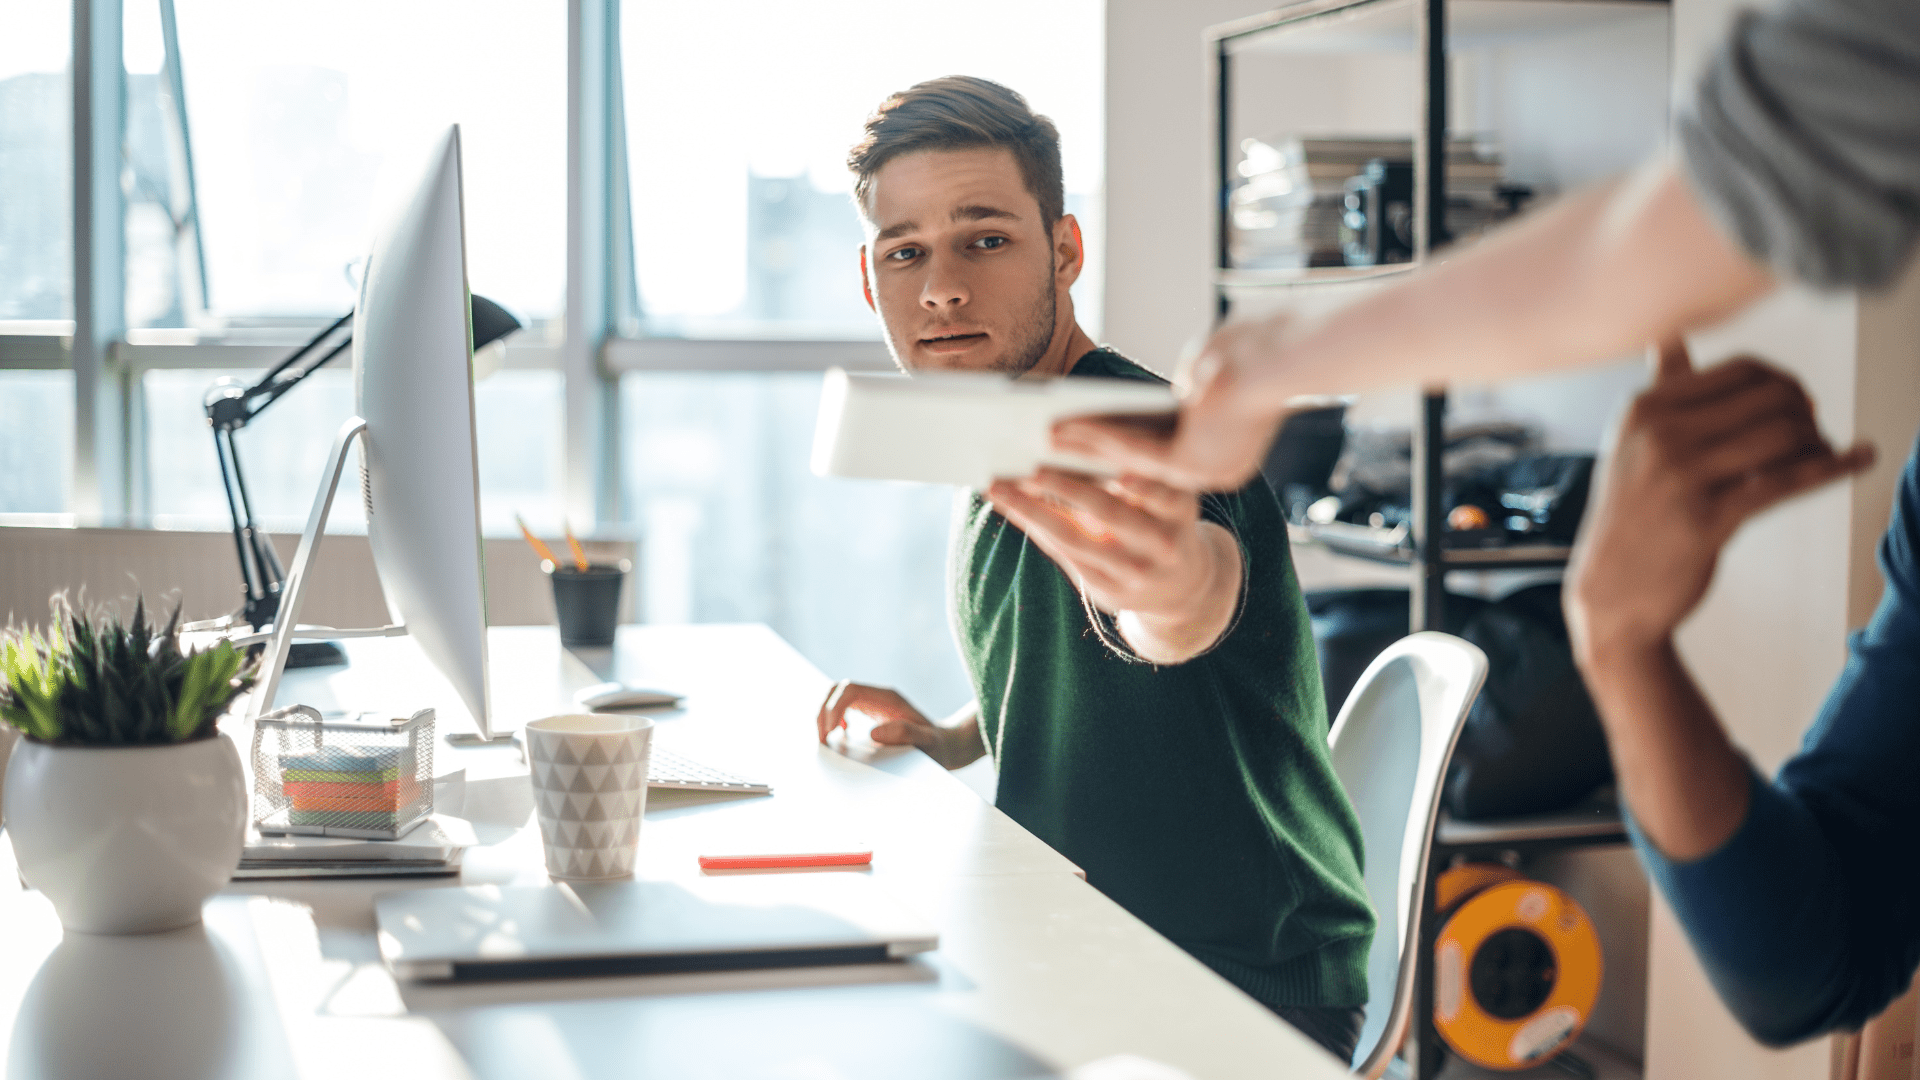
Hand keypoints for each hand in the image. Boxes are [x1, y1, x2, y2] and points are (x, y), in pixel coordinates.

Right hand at [815, 681, 982, 769]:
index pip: (849, 690)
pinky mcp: (869, 712)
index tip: (829, 733)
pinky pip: (841, 708)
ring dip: (825, 714)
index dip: (833, 708)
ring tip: (825, 739)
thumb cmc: (938, 747)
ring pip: (836, 696)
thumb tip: (874, 732)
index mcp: (888, 698)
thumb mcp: (929, 744)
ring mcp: (872, 703)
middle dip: (823, 711)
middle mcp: (878, 696)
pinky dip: (833, 719)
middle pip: (837, 689)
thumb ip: (906, 734)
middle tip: (821, 739)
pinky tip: (840, 736)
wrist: (947, 745)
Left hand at [984, 468, 1241, 663]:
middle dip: (1066, 488)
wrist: (1183, 588)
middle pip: (1108, 512)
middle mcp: (1161, 544)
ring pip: (1074, 539)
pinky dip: (1034, 528)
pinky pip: (1063, 555)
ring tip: (999, 488)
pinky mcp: (1109, 591)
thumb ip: (1137, 474)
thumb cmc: (1164, 522)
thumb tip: (1075, 437)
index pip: (1158, 490)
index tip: (1106, 456)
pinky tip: (1011, 508)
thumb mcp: (1169, 499)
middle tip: (1031, 467)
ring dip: (1031, 511)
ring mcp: (1134, 572)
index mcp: (1181, 509)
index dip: (1134, 478)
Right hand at [1051, 320, 1293, 492]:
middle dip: (1093, 453)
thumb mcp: (1215, 367)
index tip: (1086, 439)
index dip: (1122, 441)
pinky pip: (1133, 452)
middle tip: (1052, 447)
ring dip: (1084, 449)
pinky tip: (1065, 430)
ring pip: (1132, 459)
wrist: (1286, 355)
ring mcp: (1205, 470)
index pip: (1164, 448)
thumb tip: (1183, 391)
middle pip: (1143, 461)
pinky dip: (1096, 440)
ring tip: (1044, 439)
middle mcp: (1216, 468)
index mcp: (1228, 449)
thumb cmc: (1259, 347)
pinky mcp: (1193, 463)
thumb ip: (1195, 386)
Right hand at [1566, 340, 1873, 662]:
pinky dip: (1833, 468)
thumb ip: (1660, 390)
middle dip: (1805, 411)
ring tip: (1817, 457)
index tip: (1795, 405)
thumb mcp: (1630, 445)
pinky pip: (1787, 482)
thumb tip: (1668, 338)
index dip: (1783, 382)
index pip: (1741, 370)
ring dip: (1817, 443)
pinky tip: (1862, 458)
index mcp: (1644, 408)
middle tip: (1810, 435)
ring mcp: (1679, 478)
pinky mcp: (1706, 521)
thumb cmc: (1631, 514)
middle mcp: (1658, 436)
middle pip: (1769, 397)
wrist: (1609, 591)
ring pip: (1783, 435)